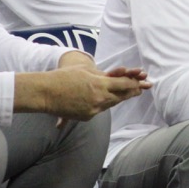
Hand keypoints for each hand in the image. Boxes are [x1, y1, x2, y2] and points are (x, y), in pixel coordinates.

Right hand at [20, 66, 149, 119]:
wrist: (45, 93)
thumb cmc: (64, 77)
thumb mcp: (85, 71)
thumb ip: (101, 76)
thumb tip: (112, 78)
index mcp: (99, 84)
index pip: (123, 84)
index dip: (134, 83)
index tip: (143, 82)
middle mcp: (99, 99)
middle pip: (120, 96)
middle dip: (131, 92)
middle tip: (141, 89)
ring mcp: (93, 109)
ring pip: (111, 104)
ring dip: (118, 98)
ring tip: (129, 94)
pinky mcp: (87, 116)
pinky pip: (99, 109)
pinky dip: (103, 104)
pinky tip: (105, 100)